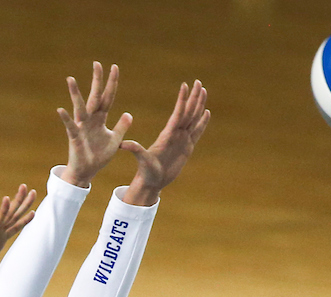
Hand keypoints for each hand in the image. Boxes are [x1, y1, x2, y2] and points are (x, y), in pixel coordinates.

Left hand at [0, 184, 37, 288]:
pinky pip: (14, 228)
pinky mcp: (0, 240)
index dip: (2, 211)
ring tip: (32, 193)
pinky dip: (23, 220)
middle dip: (17, 200)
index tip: (8, 198)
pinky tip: (31, 214)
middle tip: (26, 186)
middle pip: (8, 213)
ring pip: (12, 217)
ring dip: (22, 205)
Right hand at [58, 62, 131, 187]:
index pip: (108, 97)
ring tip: (70, 79)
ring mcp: (82, 126)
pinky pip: (70, 126)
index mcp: (101, 118)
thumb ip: (121, 127)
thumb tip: (129, 114)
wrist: (87, 171)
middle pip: (95, 96)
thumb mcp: (115, 141)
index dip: (112, 84)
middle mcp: (91, 119)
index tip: (115, 67)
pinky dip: (66, 118)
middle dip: (96, 81)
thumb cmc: (99, 156)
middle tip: (97, 63)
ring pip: (79, 107)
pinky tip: (61, 109)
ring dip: (75, 94)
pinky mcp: (75, 137)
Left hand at [120, 80, 209, 205]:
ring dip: (199, 105)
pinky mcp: (187, 147)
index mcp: (167, 134)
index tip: (185, 85)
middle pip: (188, 112)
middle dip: (194, 97)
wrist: (152, 181)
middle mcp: (176, 134)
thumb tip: (123, 144)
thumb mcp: (142, 160)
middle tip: (198, 82)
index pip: (177, 113)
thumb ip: (135, 150)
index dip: (182, 100)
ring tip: (203, 91)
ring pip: (193, 118)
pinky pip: (197, 132)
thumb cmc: (146, 172)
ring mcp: (182, 139)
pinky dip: (202, 122)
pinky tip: (207, 112)